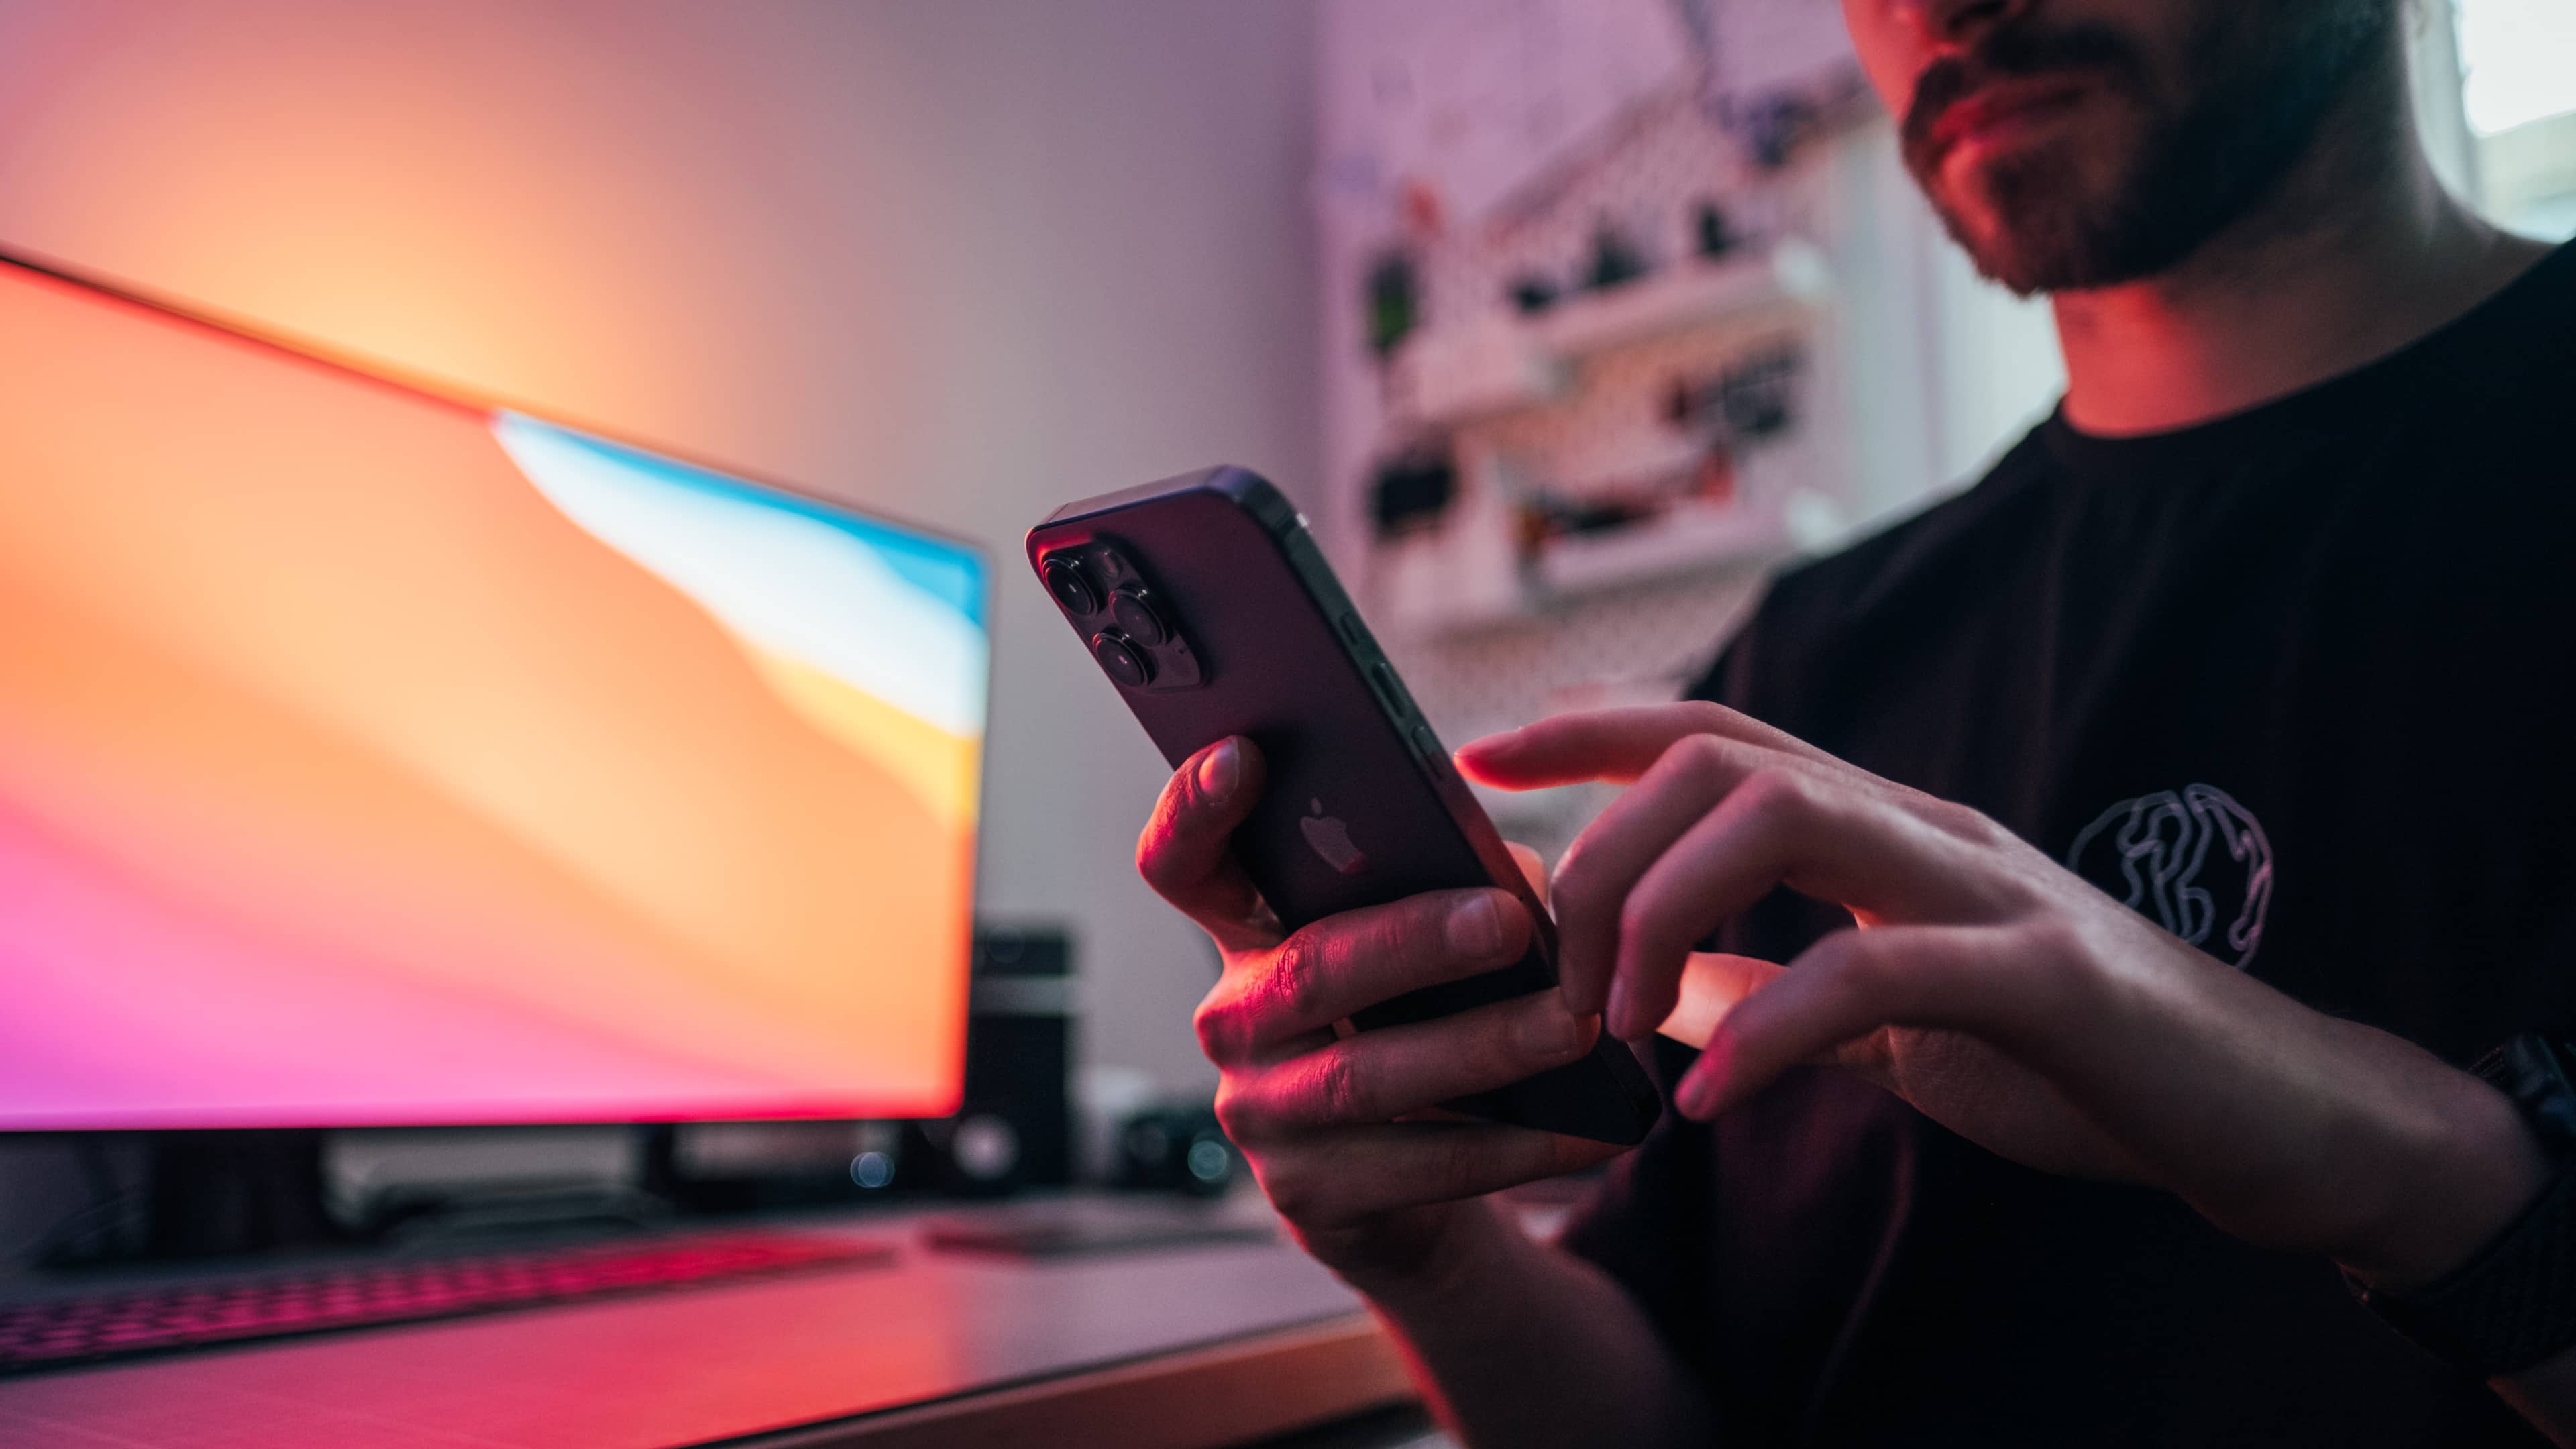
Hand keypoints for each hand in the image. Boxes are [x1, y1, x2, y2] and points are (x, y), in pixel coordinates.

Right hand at [1138, 736, 1620, 1295]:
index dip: (1196, 809)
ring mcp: (1261, 1114)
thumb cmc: (1417, 1026)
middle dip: (1412, 941)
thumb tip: (1514, 879)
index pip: (1184, 864)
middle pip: (1306, 970)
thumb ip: (1447, 892)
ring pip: (1364, 1077)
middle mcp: (1235, 1020)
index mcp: (1249, 935)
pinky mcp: (1310, 1198)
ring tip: (1572, 1026)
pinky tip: (1589, 1129)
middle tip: (1507, 920)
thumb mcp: (1417, 951)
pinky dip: (1513, 1147)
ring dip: (1481, 1047)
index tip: (1244, 754)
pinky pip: (1418, 1168)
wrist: (1403, 1192)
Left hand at [1458, 703, 2547, 1288]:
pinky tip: (1712, 1092)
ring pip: (1787, 812)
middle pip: (1720, 761)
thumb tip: (1653, 993)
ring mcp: (1988, 889)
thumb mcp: (1888, 1022)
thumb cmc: (2067, 1056)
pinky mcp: (2047, 979)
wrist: (2263, 1110)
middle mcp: (1923, 829)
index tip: (1478, 749)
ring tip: (1618, 1019)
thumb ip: (1775, 992)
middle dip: (1603, 851)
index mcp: (1881, 831)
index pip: (1713, 737)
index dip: (1588, 727)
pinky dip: (1771, 1024)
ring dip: (1665, 908)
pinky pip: (1882, 972)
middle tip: (1558, 975)